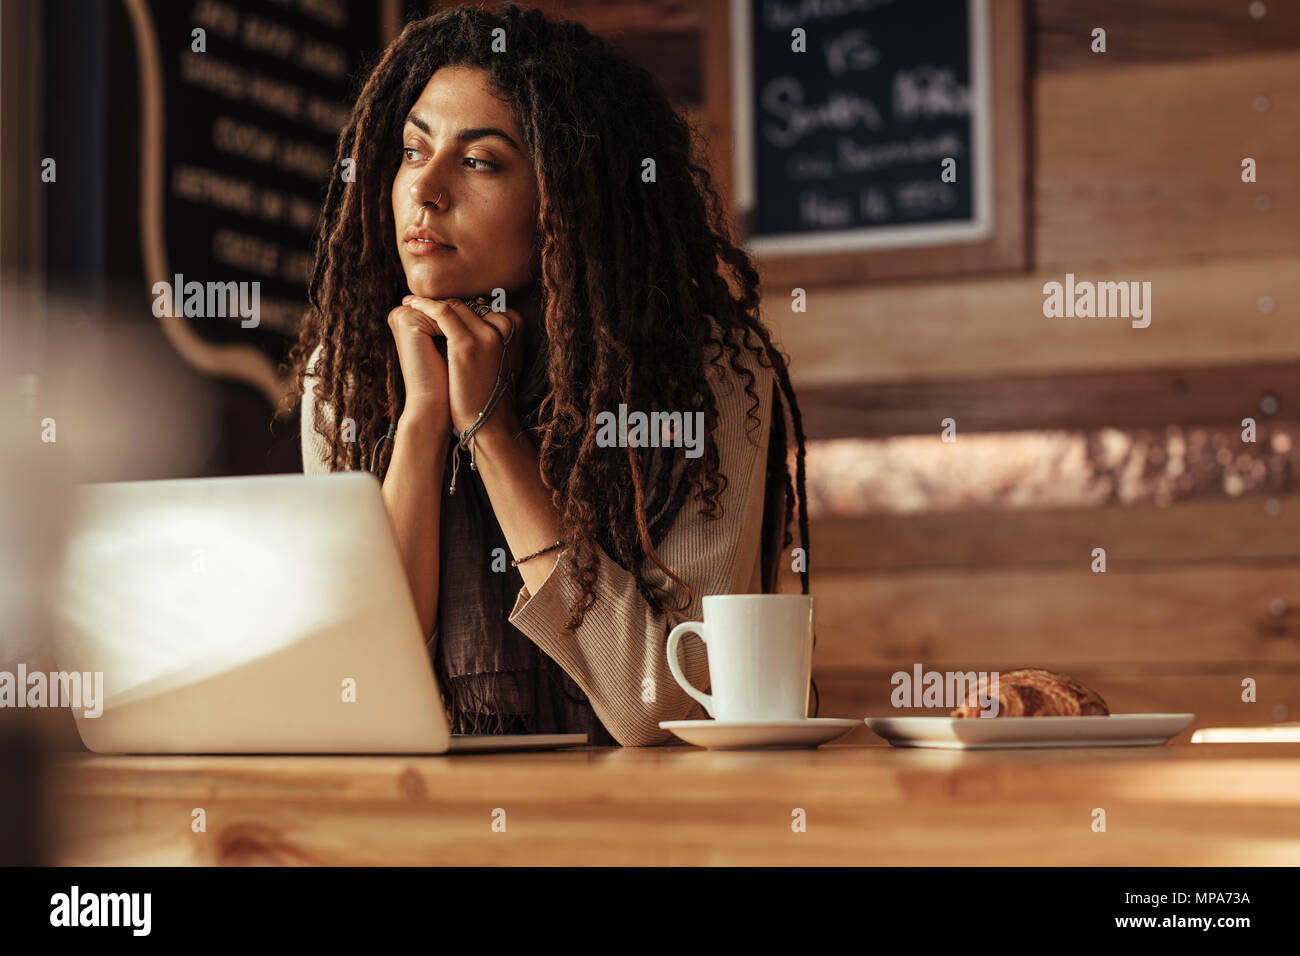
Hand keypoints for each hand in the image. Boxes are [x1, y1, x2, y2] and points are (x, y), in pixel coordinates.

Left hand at [400, 295, 525, 437]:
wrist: (486, 419)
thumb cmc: (485, 389)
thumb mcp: (496, 354)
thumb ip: (486, 332)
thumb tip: (462, 313)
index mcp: (514, 323)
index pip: (479, 303)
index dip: (454, 304)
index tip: (434, 304)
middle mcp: (505, 323)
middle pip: (466, 303)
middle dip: (441, 303)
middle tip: (417, 302)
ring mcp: (487, 333)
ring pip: (453, 304)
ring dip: (429, 303)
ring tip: (410, 303)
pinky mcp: (467, 343)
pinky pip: (442, 312)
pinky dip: (423, 305)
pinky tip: (410, 304)